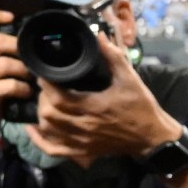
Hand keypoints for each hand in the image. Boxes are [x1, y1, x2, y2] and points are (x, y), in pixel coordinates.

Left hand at [25, 36, 181, 165]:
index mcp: (93, 107)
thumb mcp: (131, 79)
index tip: (43, 73)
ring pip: (48, 130)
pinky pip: (53, 150)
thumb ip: (114, 57)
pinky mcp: (83, 152)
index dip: (45, 84)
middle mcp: (84, 126)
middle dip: (42, 97)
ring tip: (44, 102)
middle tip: (45, 86)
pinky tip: (33, 129)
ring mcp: (82, 142)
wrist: (154, 138)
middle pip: (48, 113)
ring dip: (40, 115)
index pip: (57, 96)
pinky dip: (39, 140)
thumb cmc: (142, 107)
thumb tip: (99, 36)